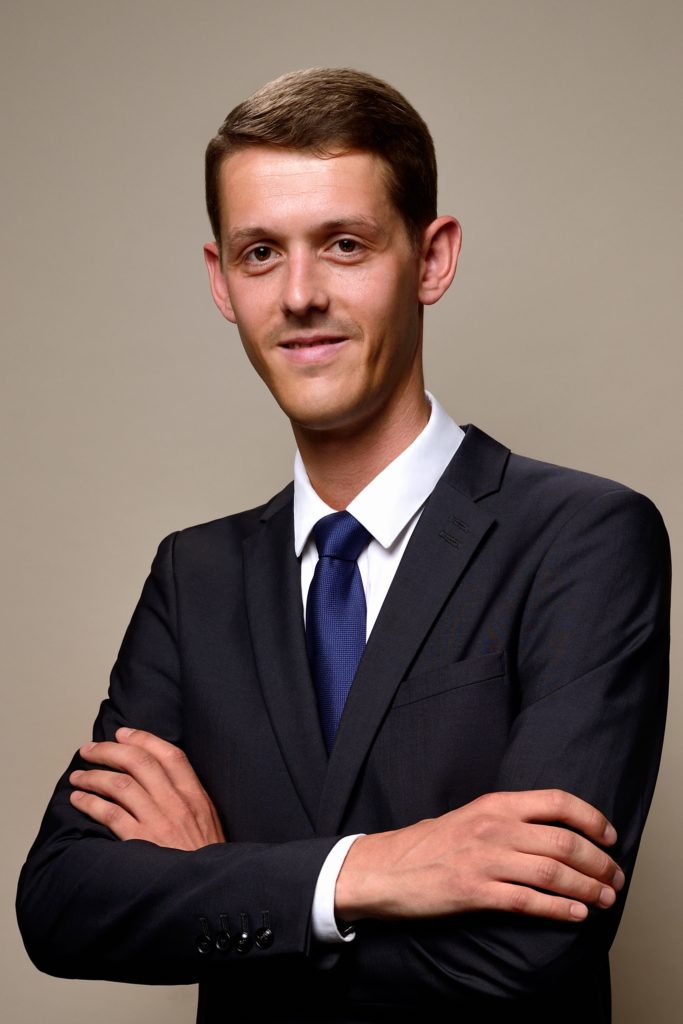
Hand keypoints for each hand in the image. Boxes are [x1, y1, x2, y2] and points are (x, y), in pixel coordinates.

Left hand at [69, 728, 224, 849]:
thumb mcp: (209, 821)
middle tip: (89, 749)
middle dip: (109, 751)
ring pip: (120, 785)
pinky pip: (110, 815)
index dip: (143, 738)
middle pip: (139, 763)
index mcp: (196, 796)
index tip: (122, 733)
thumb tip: (161, 777)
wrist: (209, 892)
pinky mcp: (141, 843)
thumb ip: (189, 798)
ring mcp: (159, 823)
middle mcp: (177, 804)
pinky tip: (79, 800)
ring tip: (78, 777)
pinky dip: (90, 803)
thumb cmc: (205, 859)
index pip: (169, 754)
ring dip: (93, 776)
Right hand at [335, 789, 623, 923]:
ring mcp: (483, 859)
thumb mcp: (469, 817)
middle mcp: (492, 827)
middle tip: (615, 878)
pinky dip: (558, 909)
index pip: (556, 802)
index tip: (610, 836)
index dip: (591, 819)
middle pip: (562, 841)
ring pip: (551, 871)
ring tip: (604, 898)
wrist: (382, 868)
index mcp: (494, 804)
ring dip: (586, 887)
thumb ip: (506, 820)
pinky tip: (576, 915)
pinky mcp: (473, 892)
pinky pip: (527, 901)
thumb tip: (551, 833)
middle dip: (598, 861)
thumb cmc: (427, 845)